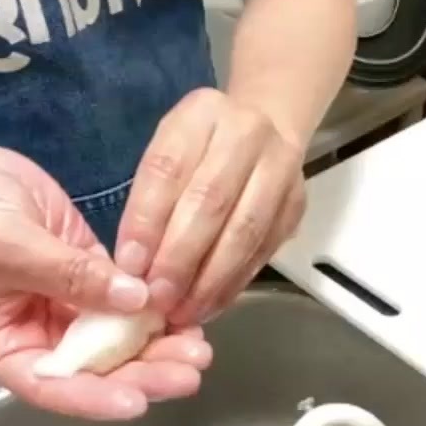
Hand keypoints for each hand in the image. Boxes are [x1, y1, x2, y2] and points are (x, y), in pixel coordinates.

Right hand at [0, 138, 211, 420]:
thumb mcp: (9, 248)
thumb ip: (73, 276)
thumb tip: (135, 301)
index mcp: (5, 345)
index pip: (53, 386)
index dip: (96, 399)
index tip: (138, 401)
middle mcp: (39, 334)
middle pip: (95, 368)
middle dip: (144, 370)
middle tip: (190, 369)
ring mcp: (65, 304)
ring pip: (117, 337)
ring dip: (157, 343)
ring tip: (198, 346)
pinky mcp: (86, 272)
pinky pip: (124, 298)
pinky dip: (152, 306)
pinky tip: (184, 309)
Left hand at [114, 88, 306, 325]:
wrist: (269, 125)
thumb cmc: (202, 147)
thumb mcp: (168, 150)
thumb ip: (151, 199)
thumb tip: (134, 267)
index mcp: (201, 113)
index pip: (168, 169)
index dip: (147, 221)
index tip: (129, 266)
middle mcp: (246, 133)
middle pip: (210, 201)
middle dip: (180, 257)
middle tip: (157, 299)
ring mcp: (280, 168)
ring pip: (244, 230)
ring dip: (211, 279)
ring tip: (184, 312)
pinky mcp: (297, 203)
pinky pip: (264, 250)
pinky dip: (235, 283)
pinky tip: (211, 304)